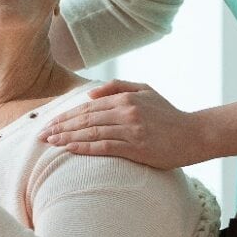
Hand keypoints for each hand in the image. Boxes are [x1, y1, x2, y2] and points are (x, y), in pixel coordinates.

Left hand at [37, 80, 206, 169]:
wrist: (194, 134)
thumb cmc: (168, 114)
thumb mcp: (145, 90)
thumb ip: (118, 87)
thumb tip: (90, 95)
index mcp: (125, 97)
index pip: (88, 107)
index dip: (66, 116)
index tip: (50, 123)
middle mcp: (126, 111)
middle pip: (85, 118)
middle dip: (61, 127)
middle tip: (42, 135)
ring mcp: (131, 129)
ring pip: (91, 132)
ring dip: (68, 137)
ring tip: (51, 142)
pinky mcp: (136, 147)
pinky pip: (104, 147)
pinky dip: (85, 147)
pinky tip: (70, 149)